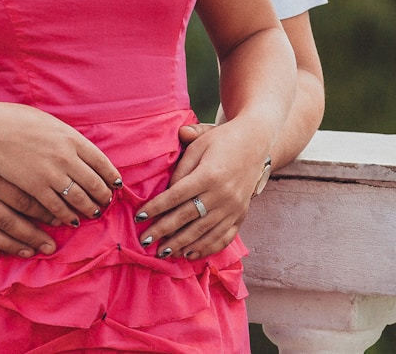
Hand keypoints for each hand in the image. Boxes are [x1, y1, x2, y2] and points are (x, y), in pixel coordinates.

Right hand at [0, 101, 122, 228]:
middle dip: (103, 196)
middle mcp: (67, 156)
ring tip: (93, 213)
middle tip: (106, 203)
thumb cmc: (17, 121)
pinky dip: (66, 215)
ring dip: (88, 208)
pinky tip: (70, 220)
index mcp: (72, 138)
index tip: (116, 185)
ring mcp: (52, 173)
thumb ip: (66, 137)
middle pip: (94, 183)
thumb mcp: (49, 123)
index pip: (101, 162)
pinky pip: (57, 207)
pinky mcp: (36, 187)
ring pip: (79, 199)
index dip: (111, 176)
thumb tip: (78, 147)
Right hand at [0, 163, 57, 258]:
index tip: (61, 221)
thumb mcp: (6, 151)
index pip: (23, 201)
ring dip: (11, 245)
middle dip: (32, 236)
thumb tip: (60, 189)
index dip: (45, 214)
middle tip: (50, 247)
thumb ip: (30, 169)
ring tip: (30, 252)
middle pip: (8, 221)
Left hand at [137, 118, 271, 260]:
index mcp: (209, 175)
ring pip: (204, 232)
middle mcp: (222, 195)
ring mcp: (233, 208)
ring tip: (164, 253)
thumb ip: (182, 165)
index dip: (156, 208)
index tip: (139, 217)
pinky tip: (190, 254)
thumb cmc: (222, 141)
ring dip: (182, 244)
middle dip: (164, 231)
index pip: (176, 196)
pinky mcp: (241, 215)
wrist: (256, 143)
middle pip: (188, 217)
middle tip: (145, 241)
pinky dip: (206, 248)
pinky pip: (223, 237)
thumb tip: (166, 186)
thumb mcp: (200, 143)